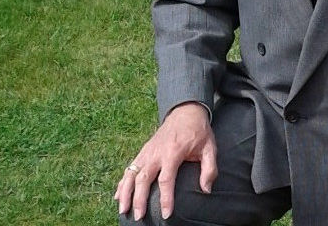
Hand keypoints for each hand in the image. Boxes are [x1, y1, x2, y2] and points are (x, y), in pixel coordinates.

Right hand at [114, 102, 216, 220]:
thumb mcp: (210, 148)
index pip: (166, 179)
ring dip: (125, 192)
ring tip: (122, 209)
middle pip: (143, 178)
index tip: (166, 214)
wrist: (185, 112)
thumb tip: (206, 190)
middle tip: (138, 216)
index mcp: (173, 152)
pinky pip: (129, 168)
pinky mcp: (143, 151)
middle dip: (139, 199)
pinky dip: (122, 182)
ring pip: (131, 173)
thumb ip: (209, 169)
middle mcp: (156, 152)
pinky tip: (118, 196)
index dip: (166, 198)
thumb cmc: (198, 132)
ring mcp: (147, 151)